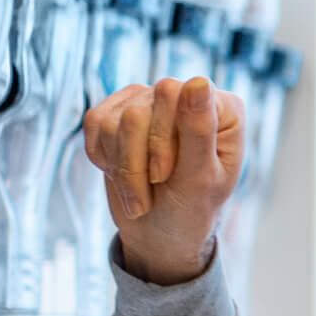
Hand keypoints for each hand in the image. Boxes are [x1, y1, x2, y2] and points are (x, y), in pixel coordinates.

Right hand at [82, 76, 246, 284]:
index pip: (174, 95)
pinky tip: (121, 174)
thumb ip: (199, 132)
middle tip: (147, 198)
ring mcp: (152, 100)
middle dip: (136, 162)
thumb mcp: (199, 180)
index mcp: (221, 108)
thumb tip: (197, 82)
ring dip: (121, 169)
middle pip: (139, 110)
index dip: (160, 140)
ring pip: (113, 120)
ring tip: (139, 197)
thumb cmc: (190, 210)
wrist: (159, 233)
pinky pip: (95, 122)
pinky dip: (103, 157)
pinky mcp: (120, 110)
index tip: (163, 176)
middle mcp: (187, 96)